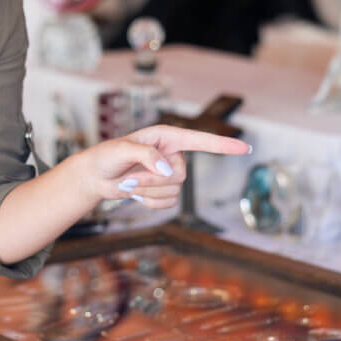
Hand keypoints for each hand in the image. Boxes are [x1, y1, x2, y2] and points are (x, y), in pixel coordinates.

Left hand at [77, 125, 250, 208]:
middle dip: (153, 180)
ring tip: (128, 183)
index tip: (245, 148)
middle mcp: (172, 154)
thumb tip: (168, 169)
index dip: (223, 145)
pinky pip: (167, 203)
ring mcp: (169, 174)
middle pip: (181, 175)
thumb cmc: (106, 156)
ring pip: (173, 191)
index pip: (200, 141)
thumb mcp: (122, 149)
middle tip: (129, 177)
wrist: (95, 177)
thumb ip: (146, 155)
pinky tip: (135, 193)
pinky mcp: (163, 192)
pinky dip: (148, 202)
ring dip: (147, 191)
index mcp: (167, 137)